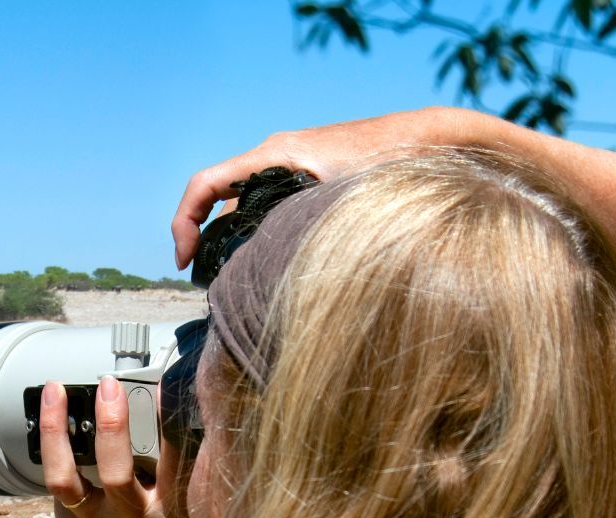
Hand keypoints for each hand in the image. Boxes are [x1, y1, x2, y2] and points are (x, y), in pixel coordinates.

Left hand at [40, 379, 198, 517]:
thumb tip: (201, 422)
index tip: (173, 387)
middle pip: (119, 472)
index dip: (175, 424)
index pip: (179, 464)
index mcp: (174, 517)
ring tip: (59, 389)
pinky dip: (51, 441)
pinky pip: (57, 478)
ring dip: (61, 431)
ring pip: (72, 476)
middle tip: (111, 385)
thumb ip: (196, 483)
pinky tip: (51, 407)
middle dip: (114, 427)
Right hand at [169, 107, 491, 268]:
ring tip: (237, 280)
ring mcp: (292, 165)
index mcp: (274, 155)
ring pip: (245, 204)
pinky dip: (258, 232)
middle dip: (206, 240)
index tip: (185, 260)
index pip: (205, 184)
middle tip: (207, 282)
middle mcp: (276, 155)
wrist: (431, 137)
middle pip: (220, 199)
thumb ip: (304, 227)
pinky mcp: (309, 176)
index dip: (184, 222)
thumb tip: (273, 273)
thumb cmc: (393, 160)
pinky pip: (268, 203)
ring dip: (234, 239)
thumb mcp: (344, 199)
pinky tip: (272, 262)